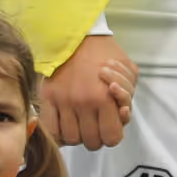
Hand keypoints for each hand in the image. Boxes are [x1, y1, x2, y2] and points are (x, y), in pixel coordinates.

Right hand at [40, 33, 135, 150]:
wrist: (77, 35)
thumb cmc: (106, 54)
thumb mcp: (128, 72)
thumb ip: (127, 97)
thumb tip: (120, 115)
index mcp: (104, 98)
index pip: (112, 137)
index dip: (113, 135)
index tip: (110, 126)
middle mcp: (83, 103)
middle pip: (92, 141)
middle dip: (97, 136)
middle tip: (96, 125)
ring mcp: (63, 102)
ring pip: (71, 138)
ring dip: (78, 135)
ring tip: (80, 123)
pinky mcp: (48, 98)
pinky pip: (51, 128)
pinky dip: (59, 132)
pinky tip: (65, 124)